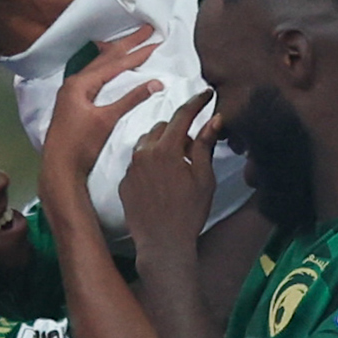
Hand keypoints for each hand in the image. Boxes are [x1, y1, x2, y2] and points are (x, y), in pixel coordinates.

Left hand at [43, 28, 161, 184]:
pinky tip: (113, 69)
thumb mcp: (107, 120)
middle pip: (105, 59)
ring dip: (116, 55)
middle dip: (127, 44)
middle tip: (146, 29)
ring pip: (99, 67)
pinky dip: (108, 69)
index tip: (155, 42)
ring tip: (131, 42)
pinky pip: (95, 78)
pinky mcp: (75, 104)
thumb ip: (131, 99)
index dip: (137, 53)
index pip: (114, 64)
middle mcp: (74, 84)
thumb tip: (156, 82)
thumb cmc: (80, 145)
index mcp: (80, 84)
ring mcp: (72, 94)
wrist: (59, 168)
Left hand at [121, 91, 221, 251]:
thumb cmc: (189, 212)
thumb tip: (213, 120)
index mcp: (167, 149)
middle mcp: (144, 153)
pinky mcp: (124, 182)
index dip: (197, 102)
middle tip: (194, 147)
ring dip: (162, 144)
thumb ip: (205, 146)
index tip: (206, 94)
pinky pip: (138, 162)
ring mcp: (131, 168)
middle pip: (164, 126)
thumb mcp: (204, 178)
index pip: (183, 115)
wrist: (162, 244)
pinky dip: (150, 163)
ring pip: (147, 142)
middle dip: (180, 129)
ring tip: (177, 163)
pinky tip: (162, 180)